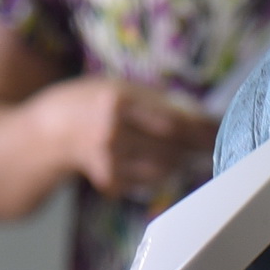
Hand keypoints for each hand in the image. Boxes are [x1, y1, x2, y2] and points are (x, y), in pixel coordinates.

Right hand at [46, 78, 217, 201]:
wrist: (47, 133)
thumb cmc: (88, 104)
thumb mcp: (116, 87)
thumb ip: (153, 100)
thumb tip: (199, 115)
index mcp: (117, 100)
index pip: (173, 119)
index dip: (202, 127)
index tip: (221, 128)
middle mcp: (113, 132)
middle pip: (173, 146)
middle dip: (197, 146)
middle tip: (211, 143)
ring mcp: (110, 161)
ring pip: (164, 167)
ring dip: (178, 160)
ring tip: (177, 151)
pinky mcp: (110, 182)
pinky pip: (148, 180)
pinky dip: (156, 172)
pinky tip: (145, 160)